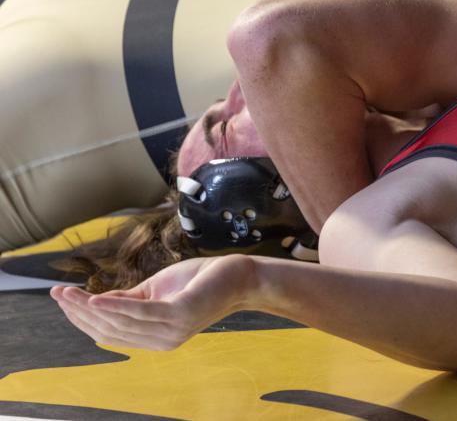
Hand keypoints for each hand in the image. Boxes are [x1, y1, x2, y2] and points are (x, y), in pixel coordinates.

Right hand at [50, 255, 254, 350]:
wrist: (238, 276)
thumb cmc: (199, 281)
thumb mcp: (156, 290)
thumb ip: (129, 299)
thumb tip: (95, 302)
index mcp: (154, 338)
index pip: (109, 333)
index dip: (82, 318)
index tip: (60, 298)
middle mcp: (161, 341)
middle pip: (109, 330)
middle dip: (79, 313)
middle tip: (57, 294)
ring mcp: (171, 331)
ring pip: (120, 323)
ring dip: (90, 308)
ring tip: (69, 294)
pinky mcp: (180, 314)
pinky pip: (140, 313)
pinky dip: (116, 306)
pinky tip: (96, 299)